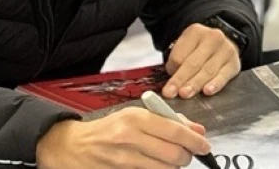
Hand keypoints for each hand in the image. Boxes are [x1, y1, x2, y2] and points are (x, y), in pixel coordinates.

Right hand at [35, 107, 209, 168]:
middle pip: (174, 154)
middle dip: (186, 157)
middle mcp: (130, 138)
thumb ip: (166, 120)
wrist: (74, 146)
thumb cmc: (107, 129)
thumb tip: (196, 130)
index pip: (174, 130)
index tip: (205, 145)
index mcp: (135, 117)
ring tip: (170, 160)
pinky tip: (155, 165)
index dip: (195, 140)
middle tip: (186, 155)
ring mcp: (125, 160)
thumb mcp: (134, 115)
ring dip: (174, 166)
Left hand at [163, 23, 240, 98]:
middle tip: (170, 92)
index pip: (179, 54)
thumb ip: (178, 60)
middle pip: (193, 63)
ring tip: (185, 94)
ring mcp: (225, 50)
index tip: (166, 82)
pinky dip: (215, 84)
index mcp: (195, 32)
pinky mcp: (234, 64)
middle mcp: (212, 38)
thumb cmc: (199, 48)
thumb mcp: (186, 46)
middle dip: (180, 79)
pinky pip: (223, 76)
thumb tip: (171, 82)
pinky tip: (207, 91)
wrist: (223, 44)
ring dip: (195, 84)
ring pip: (207, 70)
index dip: (171, 69)